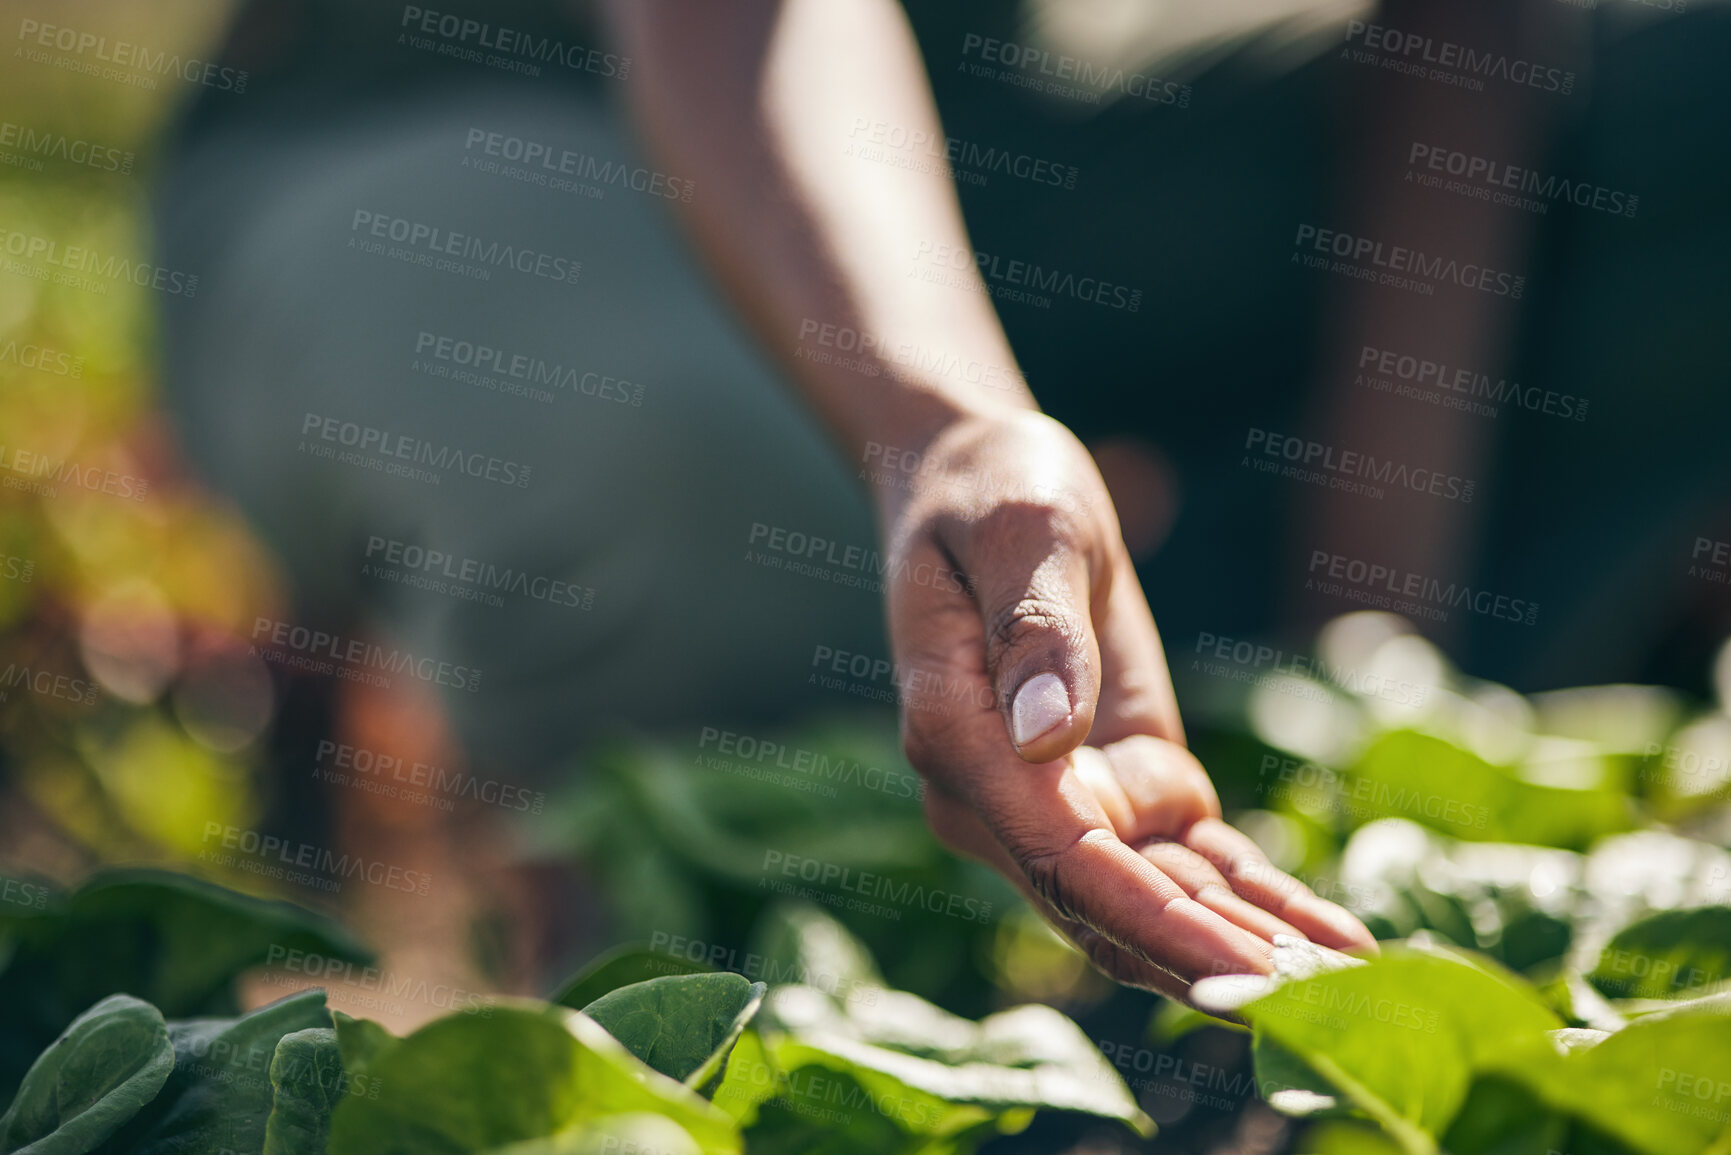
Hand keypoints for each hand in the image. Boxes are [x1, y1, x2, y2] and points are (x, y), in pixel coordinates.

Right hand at [876, 410, 1374, 1000]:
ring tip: (1350, 990)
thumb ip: (1036, 631)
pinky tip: (1334, 942)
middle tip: (1322, 1007)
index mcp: (956, 737)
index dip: (1151, 920)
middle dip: (1212, 960)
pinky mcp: (1119, 786)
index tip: (1241, 973)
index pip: (1056, 856)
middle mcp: (998, 797)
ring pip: (1156, 901)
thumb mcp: (1024, 530)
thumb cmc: (993, 490)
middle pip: (1109, 905)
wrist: (984, 483)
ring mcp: (1059, 802)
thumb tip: (1047, 737)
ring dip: (1246, 948)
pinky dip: (1258, 900)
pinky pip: (1190, 860)